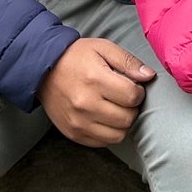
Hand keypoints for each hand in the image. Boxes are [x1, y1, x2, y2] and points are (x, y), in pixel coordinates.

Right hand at [39, 37, 155, 146]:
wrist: (42, 71)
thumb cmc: (75, 57)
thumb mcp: (103, 48)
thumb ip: (128, 61)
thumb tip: (149, 76)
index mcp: (95, 79)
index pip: (133, 96)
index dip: (138, 91)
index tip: (132, 86)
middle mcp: (86, 104)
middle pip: (128, 118)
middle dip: (132, 107)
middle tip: (123, 97)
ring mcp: (79, 122)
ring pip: (118, 135)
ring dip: (122, 123)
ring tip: (115, 108)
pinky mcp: (74, 133)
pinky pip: (103, 142)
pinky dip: (109, 132)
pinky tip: (104, 117)